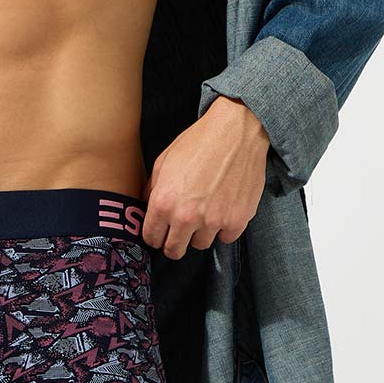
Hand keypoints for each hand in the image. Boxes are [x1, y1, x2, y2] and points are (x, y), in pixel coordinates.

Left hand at [140, 96, 268, 258]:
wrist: (235, 131)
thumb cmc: (198, 142)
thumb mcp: (163, 161)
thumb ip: (152, 190)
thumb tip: (146, 208)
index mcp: (163, 202)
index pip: (151, 238)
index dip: (154, 236)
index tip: (160, 233)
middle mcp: (186, 217)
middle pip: (174, 251)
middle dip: (173, 242)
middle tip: (179, 231)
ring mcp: (213, 221)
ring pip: (200, 245)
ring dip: (200, 233)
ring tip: (204, 211)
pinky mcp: (237, 221)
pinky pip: (226, 238)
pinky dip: (224, 227)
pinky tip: (223, 209)